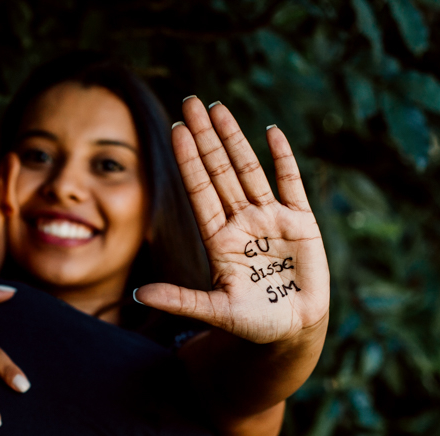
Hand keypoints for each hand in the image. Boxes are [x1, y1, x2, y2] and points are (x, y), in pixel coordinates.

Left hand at [133, 98, 329, 344]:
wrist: (293, 331)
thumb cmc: (253, 324)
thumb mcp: (215, 312)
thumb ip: (180, 300)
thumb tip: (138, 295)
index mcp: (219, 240)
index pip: (199, 190)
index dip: (189, 160)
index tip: (175, 129)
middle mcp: (241, 223)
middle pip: (219, 171)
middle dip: (206, 136)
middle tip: (190, 101)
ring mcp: (271, 220)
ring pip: (249, 170)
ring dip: (234, 138)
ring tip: (218, 106)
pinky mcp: (301, 223)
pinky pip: (290, 183)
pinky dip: (282, 158)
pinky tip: (270, 132)